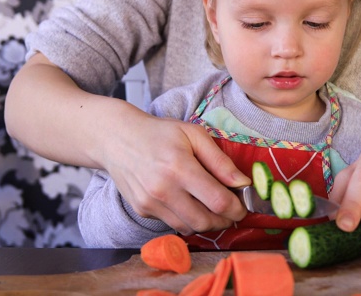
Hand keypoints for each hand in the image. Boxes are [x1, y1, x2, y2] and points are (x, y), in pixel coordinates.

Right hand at [104, 113, 249, 234]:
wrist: (117, 139)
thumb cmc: (159, 133)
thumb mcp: (194, 134)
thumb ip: (220, 160)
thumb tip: (243, 183)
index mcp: (179, 167)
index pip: (218, 201)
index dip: (237, 208)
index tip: (243, 205)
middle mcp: (163, 190)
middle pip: (205, 222)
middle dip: (225, 220)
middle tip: (231, 210)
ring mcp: (150, 203)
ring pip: (190, 228)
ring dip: (207, 223)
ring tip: (212, 207)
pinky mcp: (142, 210)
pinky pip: (173, 224)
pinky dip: (187, 219)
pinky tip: (189, 203)